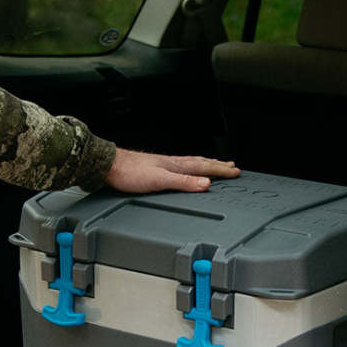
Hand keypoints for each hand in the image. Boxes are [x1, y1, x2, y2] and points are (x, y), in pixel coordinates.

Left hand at [105, 149, 239, 193]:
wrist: (111, 166)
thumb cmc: (130, 172)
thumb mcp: (160, 180)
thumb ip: (183, 182)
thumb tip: (206, 184)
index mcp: (177, 165)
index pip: (205, 167)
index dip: (221, 170)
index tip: (235, 171)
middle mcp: (173, 163)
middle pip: (201, 163)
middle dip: (217, 165)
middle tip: (232, 166)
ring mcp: (165, 165)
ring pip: (192, 164)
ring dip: (206, 164)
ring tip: (214, 164)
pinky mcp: (156, 168)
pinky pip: (182, 167)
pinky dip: (191, 168)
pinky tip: (186, 170)